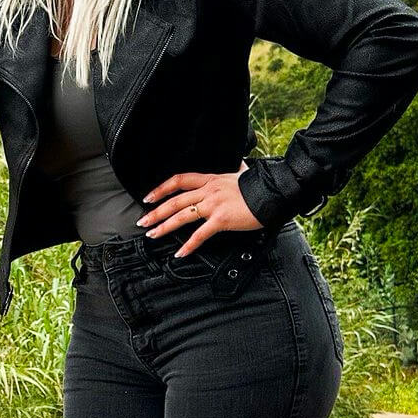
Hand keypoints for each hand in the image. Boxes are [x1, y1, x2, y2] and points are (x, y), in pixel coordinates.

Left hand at [136, 161, 261, 256]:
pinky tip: (180, 253)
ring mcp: (214, 205)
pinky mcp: (221, 219)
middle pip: (175, 200)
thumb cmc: (261, 185)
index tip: (149, 197)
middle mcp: (209, 190)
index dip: (161, 189)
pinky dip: (189, 245)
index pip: (179, 180)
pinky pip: (200, 234)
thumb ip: (235, 170)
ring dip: (164, 226)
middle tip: (143, 222)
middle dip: (155, 212)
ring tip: (152, 235)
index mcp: (211, 179)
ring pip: (181, 216)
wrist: (274, 192)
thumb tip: (238, 164)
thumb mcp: (242, 172)